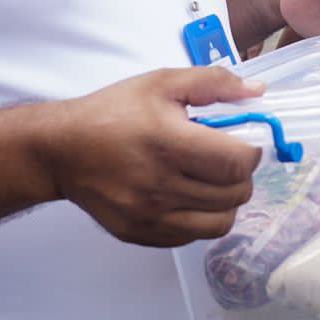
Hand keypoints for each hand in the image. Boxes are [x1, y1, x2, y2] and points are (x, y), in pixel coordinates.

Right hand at [41, 66, 266, 246]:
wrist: (61, 150)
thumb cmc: (112, 113)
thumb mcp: (162, 83)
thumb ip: (214, 83)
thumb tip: (258, 91)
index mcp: (168, 142)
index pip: (236, 163)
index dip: (251, 152)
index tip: (243, 143)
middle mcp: (160, 185)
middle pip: (234, 194)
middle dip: (241, 175)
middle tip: (226, 160)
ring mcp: (150, 215)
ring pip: (220, 222)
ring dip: (227, 201)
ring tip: (212, 181)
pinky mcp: (141, 234)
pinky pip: (193, 237)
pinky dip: (202, 219)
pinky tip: (190, 197)